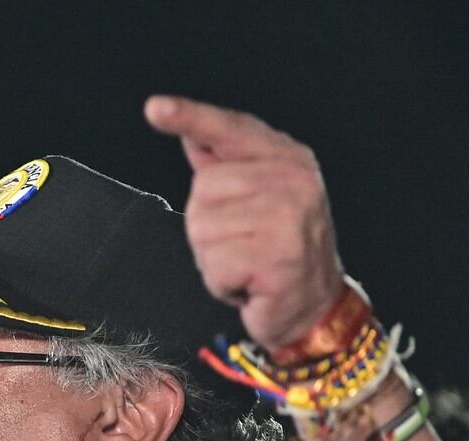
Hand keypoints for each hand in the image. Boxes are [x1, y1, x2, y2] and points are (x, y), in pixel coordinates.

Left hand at [144, 95, 346, 351]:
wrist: (313, 305)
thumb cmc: (277, 252)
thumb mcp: (258, 199)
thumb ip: (227, 166)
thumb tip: (193, 135)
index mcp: (286, 158)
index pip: (230, 129)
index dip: (191, 117)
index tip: (155, 107)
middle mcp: (293, 179)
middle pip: (203, 190)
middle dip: (208, 228)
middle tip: (242, 244)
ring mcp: (289, 216)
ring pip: (204, 230)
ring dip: (214, 259)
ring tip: (246, 263)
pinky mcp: (280, 255)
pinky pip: (216, 266)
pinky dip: (222, 284)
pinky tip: (249, 282)